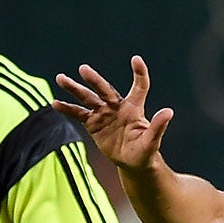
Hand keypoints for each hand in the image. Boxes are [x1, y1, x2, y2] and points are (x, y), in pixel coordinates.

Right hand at [55, 57, 173, 171]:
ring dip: (74, 89)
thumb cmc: (145, 151)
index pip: (139, 87)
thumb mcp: (152, 141)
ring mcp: (104, 114)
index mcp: (134, 108)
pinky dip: (67, 109)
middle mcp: (117, 106)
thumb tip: (169, 112)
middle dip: (94, 80)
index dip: (139, 74)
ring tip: (60, 78)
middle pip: (105, 89)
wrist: (132, 162)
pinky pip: (78, 114)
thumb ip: (158, 127)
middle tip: (83, 69)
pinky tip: (54, 103)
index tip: (136, 60)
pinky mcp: (93, 124)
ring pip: (87, 98)